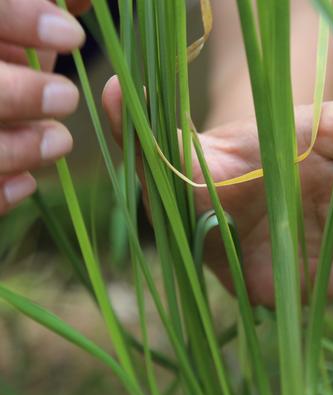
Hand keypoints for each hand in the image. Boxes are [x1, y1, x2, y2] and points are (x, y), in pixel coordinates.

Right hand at [0, 0, 90, 213]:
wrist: (3, 103)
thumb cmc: (10, 59)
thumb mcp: (20, 27)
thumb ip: (43, 4)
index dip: (16, 19)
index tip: (73, 36)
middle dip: (16, 94)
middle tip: (68, 98)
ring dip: (12, 147)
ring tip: (60, 141)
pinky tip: (26, 185)